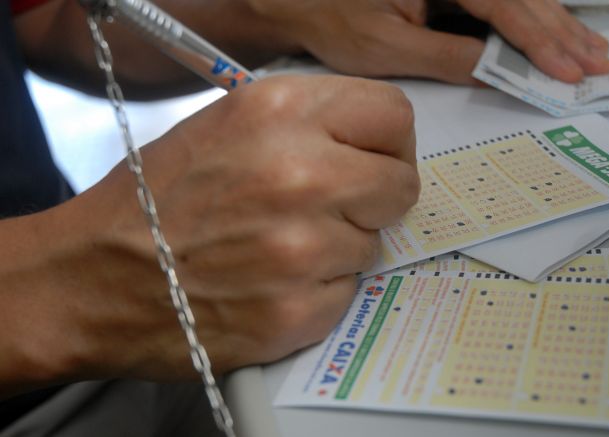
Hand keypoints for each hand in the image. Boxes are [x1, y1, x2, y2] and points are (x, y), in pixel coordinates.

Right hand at [7, 75, 418, 385]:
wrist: (93, 277)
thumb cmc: (154, 201)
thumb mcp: (227, 125)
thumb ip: (306, 124)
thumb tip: (368, 144)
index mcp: (278, 113)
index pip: (393, 116)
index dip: (389, 143)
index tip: (374, 160)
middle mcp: (299, 174)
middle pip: (400, 184)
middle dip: (373, 199)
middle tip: (331, 209)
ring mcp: (303, 248)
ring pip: (374, 244)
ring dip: (339, 248)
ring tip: (277, 248)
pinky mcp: (299, 310)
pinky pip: (347, 293)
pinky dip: (318, 291)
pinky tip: (271, 284)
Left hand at [248, 0, 608, 83]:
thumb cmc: (330, 16)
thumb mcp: (387, 46)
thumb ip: (448, 58)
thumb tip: (497, 73)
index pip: (503, 3)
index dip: (540, 40)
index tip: (568, 69)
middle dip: (560, 30)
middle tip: (594, 62)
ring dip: (553, 22)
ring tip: (586, 49)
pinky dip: (526, 19)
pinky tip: (550, 33)